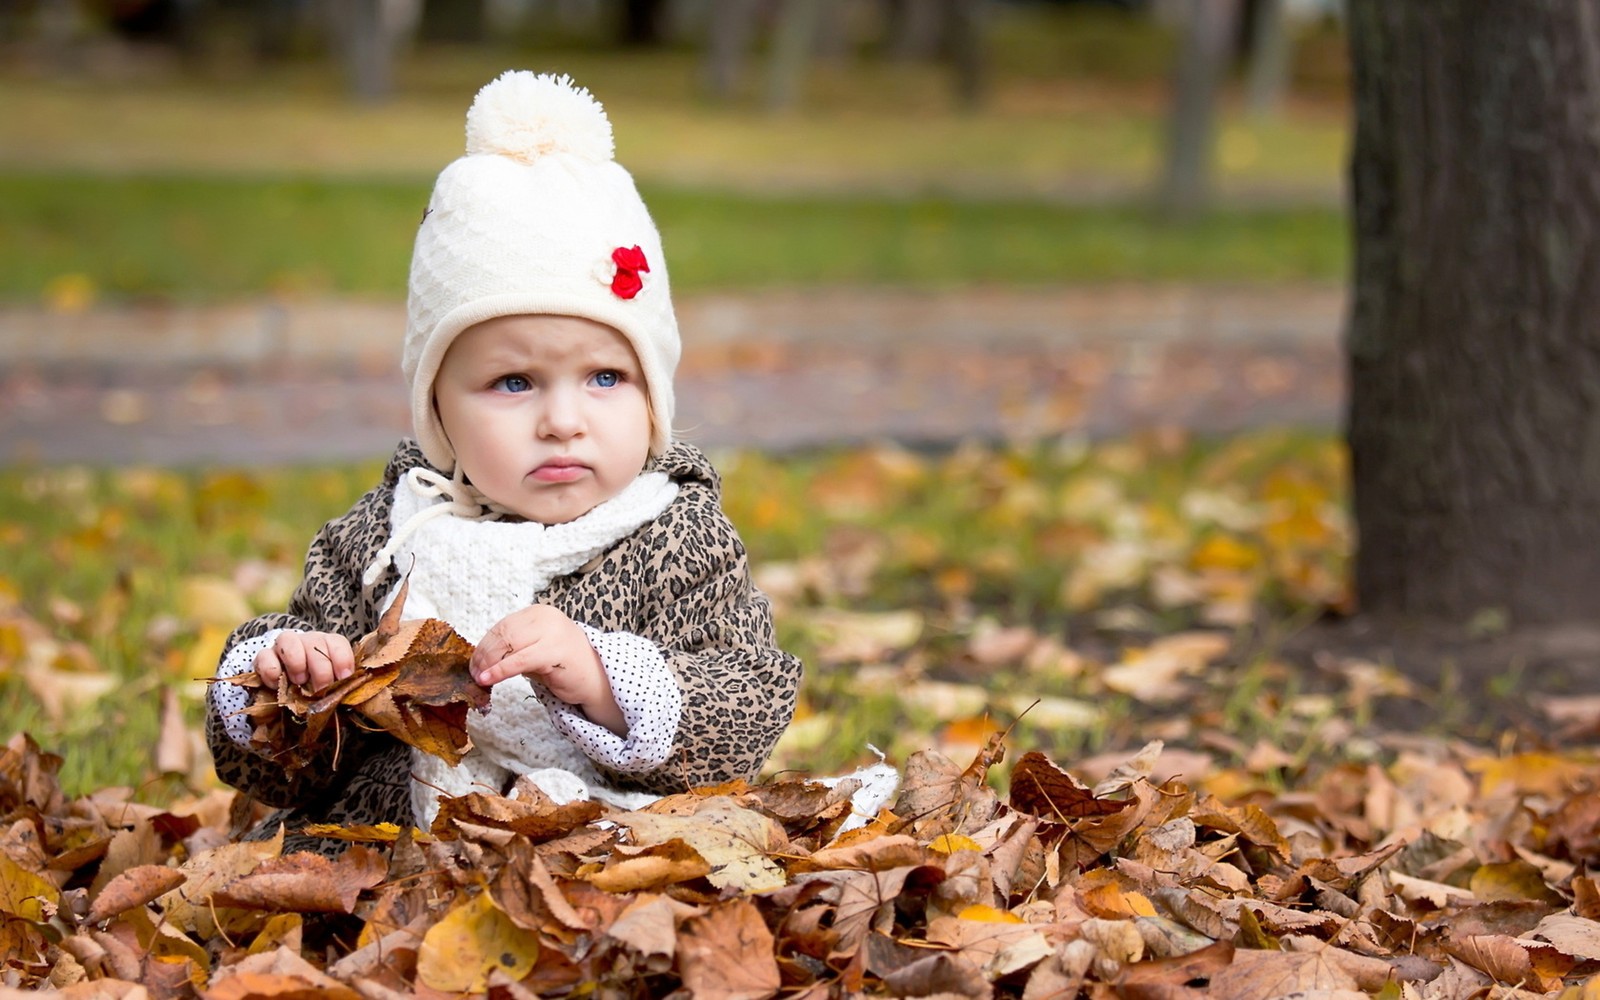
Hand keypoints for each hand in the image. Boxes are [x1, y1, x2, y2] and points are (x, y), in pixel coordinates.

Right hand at [255, 630, 354, 692]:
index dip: (342, 659)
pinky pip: (264, 656)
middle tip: (321, 689)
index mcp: (328, 645)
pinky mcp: (264, 656)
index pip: (337, 642)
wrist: (285, 688)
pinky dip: (271, 671)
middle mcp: (307, 641)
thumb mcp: (330, 686)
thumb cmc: (314, 686)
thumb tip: (348, 695)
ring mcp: (284, 646)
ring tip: (299, 681)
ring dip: (296, 662)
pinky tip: (276, 684)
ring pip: (288, 640)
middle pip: (315, 642)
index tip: (343, 677)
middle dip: (321, 668)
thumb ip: (339, 686)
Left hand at [472, 605, 623, 733]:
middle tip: (474, 673)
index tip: (474, 663)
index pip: (503, 626)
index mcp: (539, 613)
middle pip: (503, 634)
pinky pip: (519, 660)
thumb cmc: (564, 666)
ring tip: (480, 678)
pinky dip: (499, 671)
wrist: (597, 679)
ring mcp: (552, 632)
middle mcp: (546, 617)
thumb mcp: (535, 650)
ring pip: (508, 645)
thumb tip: (481, 658)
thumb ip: (513, 648)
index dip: (483, 645)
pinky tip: (488, 679)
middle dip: (483, 655)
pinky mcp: (554, 651)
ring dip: (488, 664)